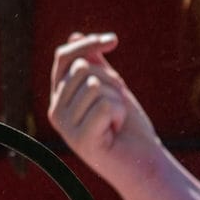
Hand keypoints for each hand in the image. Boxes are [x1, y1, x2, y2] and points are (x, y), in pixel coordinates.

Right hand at [47, 31, 161, 181]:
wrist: (144, 164)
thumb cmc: (128, 126)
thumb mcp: (110, 87)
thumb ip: (93, 65)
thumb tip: (73, 36)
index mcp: (59, 98)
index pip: (64, 58)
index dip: (88, 44)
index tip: (113, 40)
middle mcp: (55, 112)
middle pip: (82, 69)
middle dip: (110, 81)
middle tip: (117, 106)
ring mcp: (65, 128)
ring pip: (94, 85)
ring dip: (116, 100)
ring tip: (116, 121)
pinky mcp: (81, 140)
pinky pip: (105, 105)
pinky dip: (120, 114)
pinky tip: (117, 131)